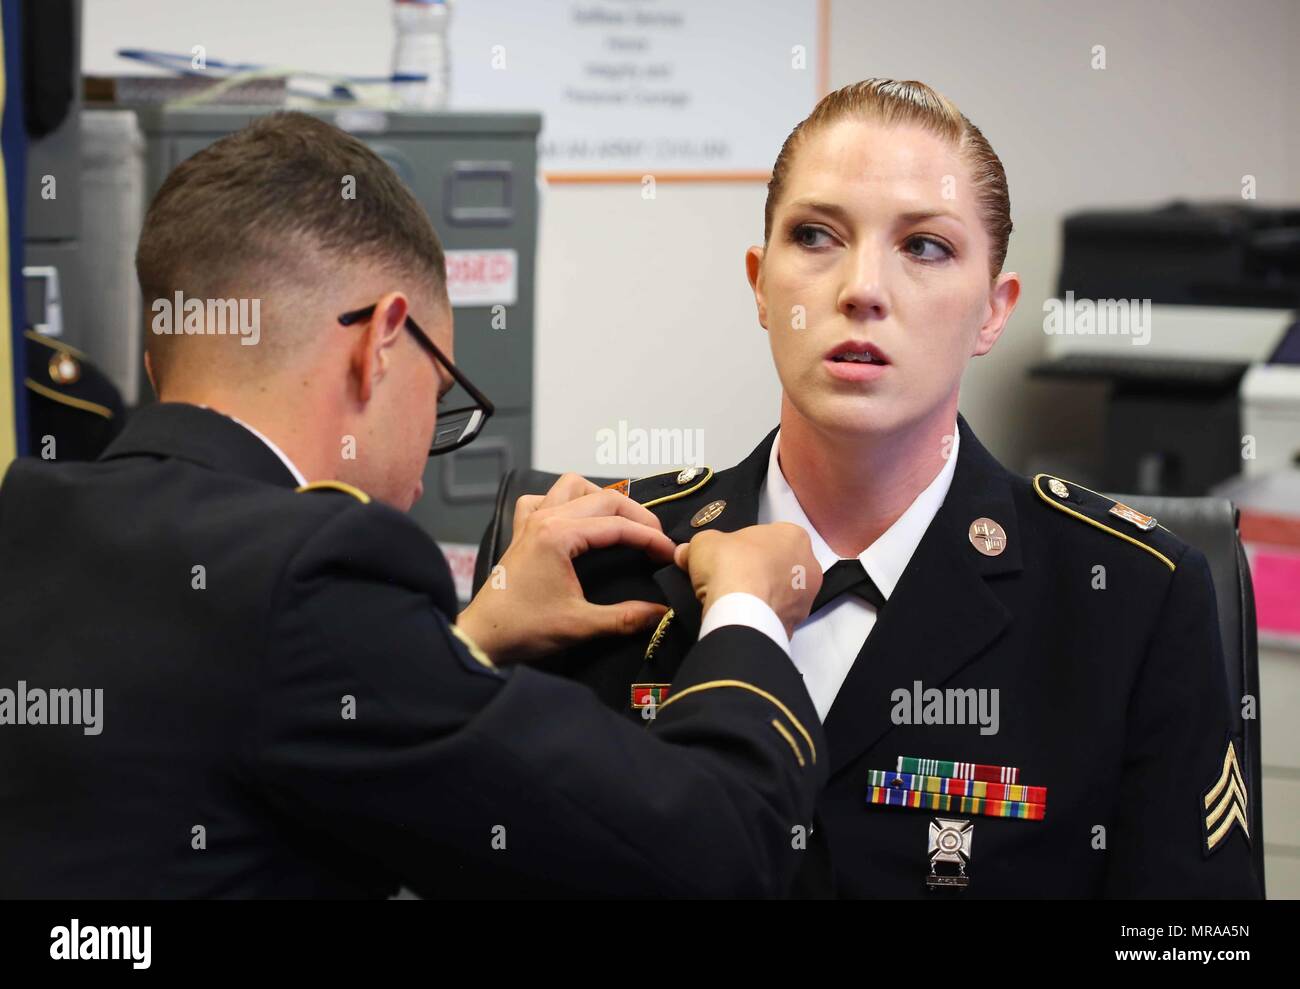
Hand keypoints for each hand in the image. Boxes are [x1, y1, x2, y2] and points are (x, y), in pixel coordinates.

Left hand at [457, 473, 675, 662]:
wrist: (482, 637)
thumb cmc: (522, 628)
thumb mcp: (580, 625)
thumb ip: (626, 617)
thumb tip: (660, 612)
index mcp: (558, 535)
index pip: (617, 525)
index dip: (650, 537)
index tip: (669, 552)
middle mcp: (545, 519)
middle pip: (604, 498)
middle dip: (636, 515)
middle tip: (656, 539)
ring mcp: (531, 522)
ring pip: (572, 486)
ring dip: (600, 497)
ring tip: (620, 521)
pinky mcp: (521, 532)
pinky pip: (542, 499)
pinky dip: (562, 502)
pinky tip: (574, 520)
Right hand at [674, 523, 820, 638]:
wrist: (741, 611)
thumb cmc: (729, 564)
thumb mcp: (703, 544)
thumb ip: (697, 546)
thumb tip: (684, 554)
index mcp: (794, 535)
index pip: (770, 536)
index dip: (747, 546)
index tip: (730, 556)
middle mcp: (810, 564)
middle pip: (779, 564)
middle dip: (759, 570)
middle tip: (733, 577)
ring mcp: (807, 597)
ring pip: (781, 591)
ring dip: (763, 593)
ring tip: (735, 601)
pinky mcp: (798, 624)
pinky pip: (777, 614)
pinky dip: (763, 614)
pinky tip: (743, 616)